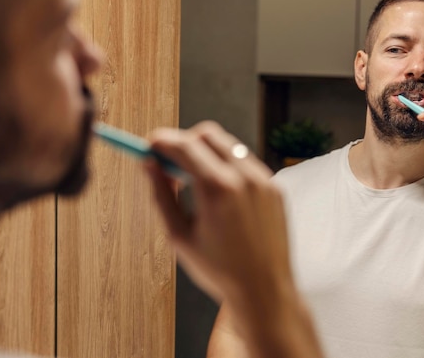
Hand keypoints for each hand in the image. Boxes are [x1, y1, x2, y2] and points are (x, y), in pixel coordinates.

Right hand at [144, 121, 292, 305]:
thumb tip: (148, 166)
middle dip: (184, 141)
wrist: (264, 290)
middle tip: (169, 162)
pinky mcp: (275, 187)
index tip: (150, 145)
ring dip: (207, 152)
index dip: (162, 141)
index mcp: (218, 189)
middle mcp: (245, 177)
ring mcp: (264, 180)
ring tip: (194, 182)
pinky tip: (219, 193)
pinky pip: (246, 163)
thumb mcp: (179, 235)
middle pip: (208, 134)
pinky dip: (228, 166)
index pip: (185, 145)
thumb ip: (161, 195)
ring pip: (228, 145)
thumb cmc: (220, 270)